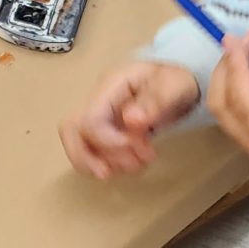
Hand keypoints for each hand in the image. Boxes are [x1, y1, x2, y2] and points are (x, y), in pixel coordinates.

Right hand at [61, 58, 201, 180]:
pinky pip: (93, 153)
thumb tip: (131, 120)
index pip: (90, 119)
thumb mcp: (174, 86)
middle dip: (91, 158)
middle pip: (70, 132)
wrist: (178, 84)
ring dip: (106, 163)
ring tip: (139, 164)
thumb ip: (155, 101)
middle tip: (129, 166)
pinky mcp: (105, 132)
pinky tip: (133, 165)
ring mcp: (100, 118)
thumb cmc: (175, 81)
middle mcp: (98, 102)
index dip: (110, 142)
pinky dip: (109, 164)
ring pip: (79, 147)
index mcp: (110, 86)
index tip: (141, 146)